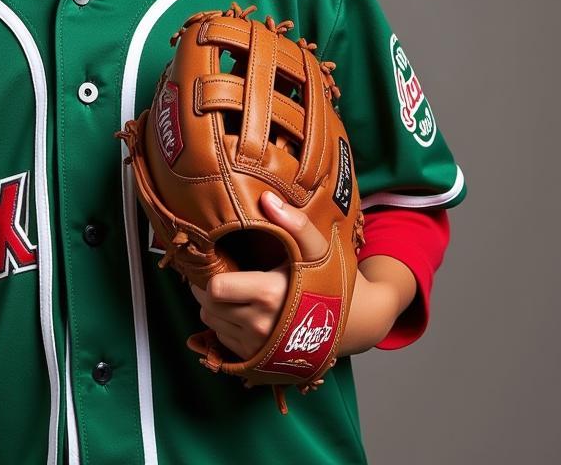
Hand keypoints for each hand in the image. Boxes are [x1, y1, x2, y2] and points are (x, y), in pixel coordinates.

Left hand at [189, 191, 410, 360]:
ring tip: (234, 291)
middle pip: (208, 306)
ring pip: (212, 323)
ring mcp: (257, 348)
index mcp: (268, 295)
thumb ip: (294, 223)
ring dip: (216, 307)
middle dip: (209, 289)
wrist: (352, 325)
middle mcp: (259, 326)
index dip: (211, 274)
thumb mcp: (317, 248)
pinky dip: (226, 325)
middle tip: (224, 273)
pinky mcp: (257, 361)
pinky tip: (242, 310)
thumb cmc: (330, 281)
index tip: (220, 262)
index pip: (214, 288)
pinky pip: (223, 340)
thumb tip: (266, 198)